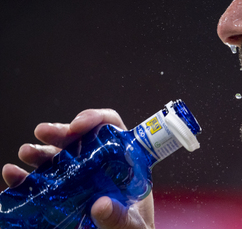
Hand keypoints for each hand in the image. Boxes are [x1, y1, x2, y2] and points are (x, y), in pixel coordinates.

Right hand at [2, 109, 154, 228]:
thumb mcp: (134, 226)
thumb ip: (121, 217)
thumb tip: (100, 204)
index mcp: (124, 164)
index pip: (113, 129)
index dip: (96, 120)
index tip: (76, 126)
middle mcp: (100, 166)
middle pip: (81, 139)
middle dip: (60, 132)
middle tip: (42, 132)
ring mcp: (80, 180)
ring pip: (58, 157)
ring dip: (39, 152)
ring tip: (25, 152)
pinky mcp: (63, 197)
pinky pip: (42, 182)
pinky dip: (25, 178)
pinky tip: (12, 176)